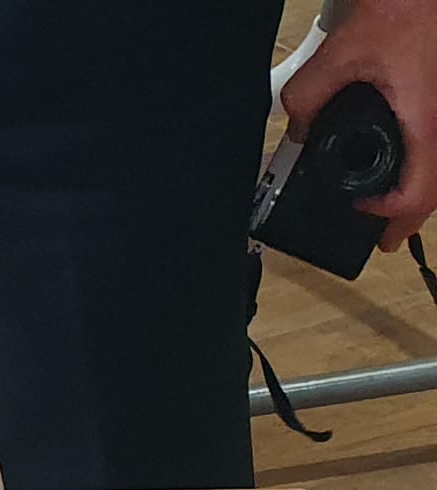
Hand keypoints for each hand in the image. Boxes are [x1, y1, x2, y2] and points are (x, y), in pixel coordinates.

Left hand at [281, 0, 436, 250]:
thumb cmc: (402, 8)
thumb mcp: (340, 54)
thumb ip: (306, 96)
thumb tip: (298, 130)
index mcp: (424, 119)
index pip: (417, 193)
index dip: (390, 217)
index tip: (363, 215)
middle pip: (435, 188)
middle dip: (407, 216)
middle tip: (385, 234)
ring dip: (417, 188)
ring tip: (391, 205)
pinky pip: (436, 144)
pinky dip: (422, 162)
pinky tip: (405, 162)